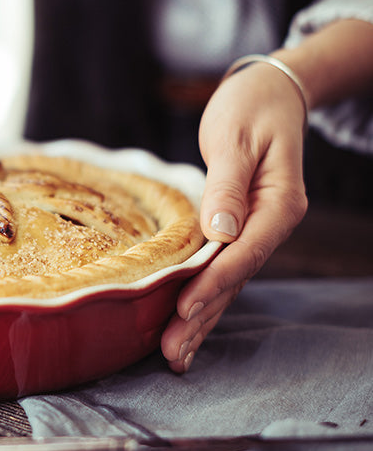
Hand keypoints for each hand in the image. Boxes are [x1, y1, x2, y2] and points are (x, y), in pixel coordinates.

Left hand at [160, 60, 307, 371]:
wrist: (270, 95)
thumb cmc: (251, 108)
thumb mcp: (238, 139)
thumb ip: (228, 186)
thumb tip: (220, 231)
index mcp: (277, 205)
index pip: (243, 252)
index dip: (212, 282)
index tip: (184, 308)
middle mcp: (271, 225)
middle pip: (234, 280)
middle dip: (202, 318)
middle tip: (172, 354)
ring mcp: (257, 231)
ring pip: (228, 283)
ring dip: (202, 319)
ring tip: (175, 356)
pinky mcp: (240, 230)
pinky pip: (222, 270)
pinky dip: (204, 297)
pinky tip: (188, 322)